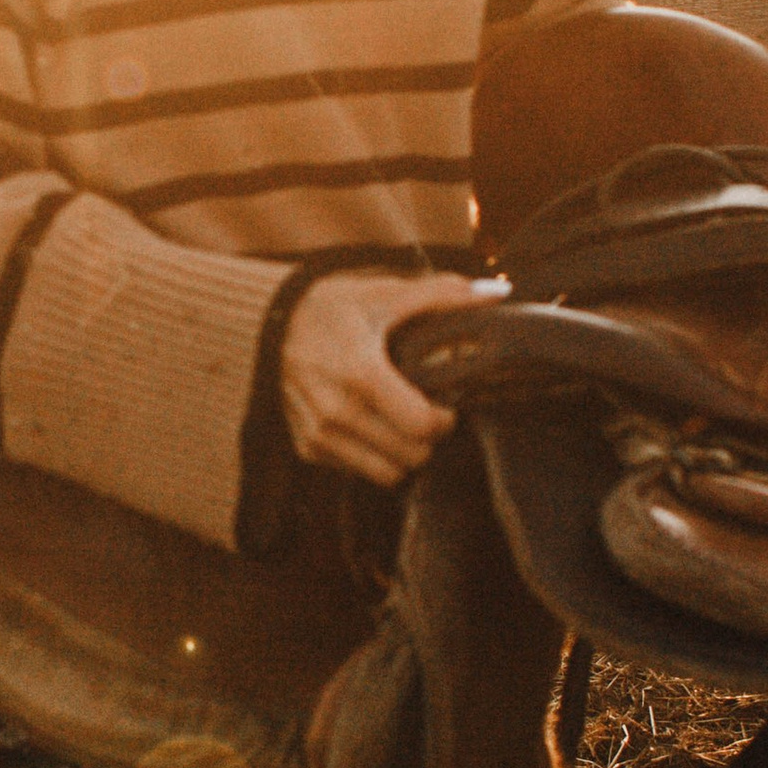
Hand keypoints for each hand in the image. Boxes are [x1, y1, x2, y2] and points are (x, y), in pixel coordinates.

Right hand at [280, 272, 500, 485]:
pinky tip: (370, 425)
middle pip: (411, 456)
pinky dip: (372, 456)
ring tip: (400, 423)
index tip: (444, 405)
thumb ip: (444, 296)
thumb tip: (497, 293)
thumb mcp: (385, 295)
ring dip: (402, 454)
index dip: (444, 419)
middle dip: (427, 439)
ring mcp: (320, 433)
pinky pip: (358, 472)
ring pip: (388, 474)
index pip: (421, 426)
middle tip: (425, 412)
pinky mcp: (308, 448)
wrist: (270, 325)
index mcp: (361, 372)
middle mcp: (337, 410)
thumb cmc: (332, 309)